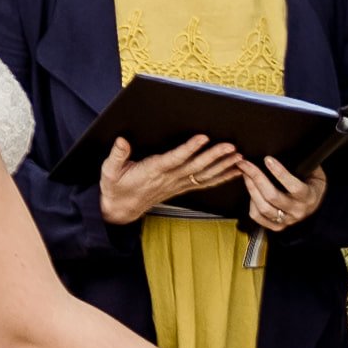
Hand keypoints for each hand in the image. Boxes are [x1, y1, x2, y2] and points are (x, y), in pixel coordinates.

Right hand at [99, 130, 243, 226]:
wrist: (120, 210)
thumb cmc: (116, 188)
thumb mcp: (109, 171)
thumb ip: (116, 155)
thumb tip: (121, 140)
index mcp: (153, 171)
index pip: (175, 159)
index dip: (189, 148)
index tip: (202, 138)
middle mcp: (169, 179)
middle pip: (195, 167)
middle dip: (214, 156)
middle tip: (230, 147)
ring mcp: (177, 185)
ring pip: (203, 175)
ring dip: (222, 166)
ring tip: (238, 157)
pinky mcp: (181, 188)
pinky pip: (204, 183)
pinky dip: (221, 177)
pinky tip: (233, 172)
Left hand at [238, 151, 328, 233]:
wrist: (315, 202)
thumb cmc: (311, 181)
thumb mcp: (313, 171)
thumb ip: (302, 163)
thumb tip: (284, 147)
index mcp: (309, 196)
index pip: (295, 187)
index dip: (280, 173)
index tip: (267, 159)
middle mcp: (298, 211)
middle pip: (273, 197)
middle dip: (256, 178)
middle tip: (246, 163)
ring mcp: (287, 221)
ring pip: (263, 208)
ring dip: (251, 188)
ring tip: (245, 173)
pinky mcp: (278, 226)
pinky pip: (258, 217)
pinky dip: (251, 203)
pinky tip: (250, 190)